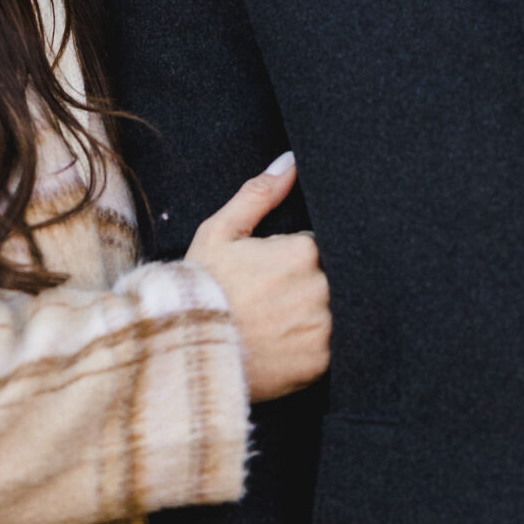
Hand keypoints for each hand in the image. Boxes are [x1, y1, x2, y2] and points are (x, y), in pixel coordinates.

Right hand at [186, 157, 330, 402]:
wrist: (184, 350)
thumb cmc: (200, 286)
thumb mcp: (220, 232)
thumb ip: (259, 194)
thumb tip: (290, 162)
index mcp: (302, 251)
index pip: (322, 246)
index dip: (301, 256)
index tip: (279, 270)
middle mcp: (320, 287)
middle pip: (335, 277)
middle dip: (312, 283)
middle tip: (278, 297)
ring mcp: (324, 327)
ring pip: (338, 310)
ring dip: (318, 313)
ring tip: (282, 321)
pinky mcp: (322, 361)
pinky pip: (334, 346)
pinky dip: (316, 344)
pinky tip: (287, 343)